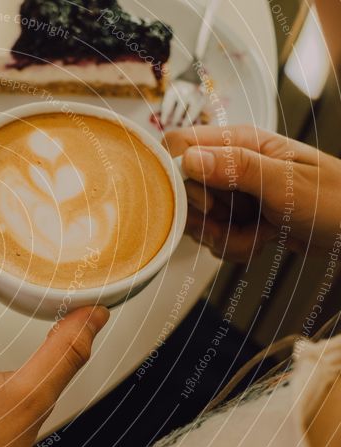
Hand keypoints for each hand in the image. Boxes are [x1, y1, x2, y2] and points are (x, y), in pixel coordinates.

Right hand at [164, 125, 340, 261]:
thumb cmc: (336, 198)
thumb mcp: (286, 182)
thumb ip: (237, 168)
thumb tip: (190, 159)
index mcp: (240, 142)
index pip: (180, 146)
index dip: (180, 177)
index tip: (206, 203)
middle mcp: (230, 165)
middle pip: (183, 190)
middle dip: (206, 218)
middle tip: (236, 222)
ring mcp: (232, 193)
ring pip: (198, 218)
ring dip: (224, 236)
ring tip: (260, 232)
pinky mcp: (236, 217)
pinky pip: (214, 236)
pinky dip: (234, 246)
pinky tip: (261, 239)